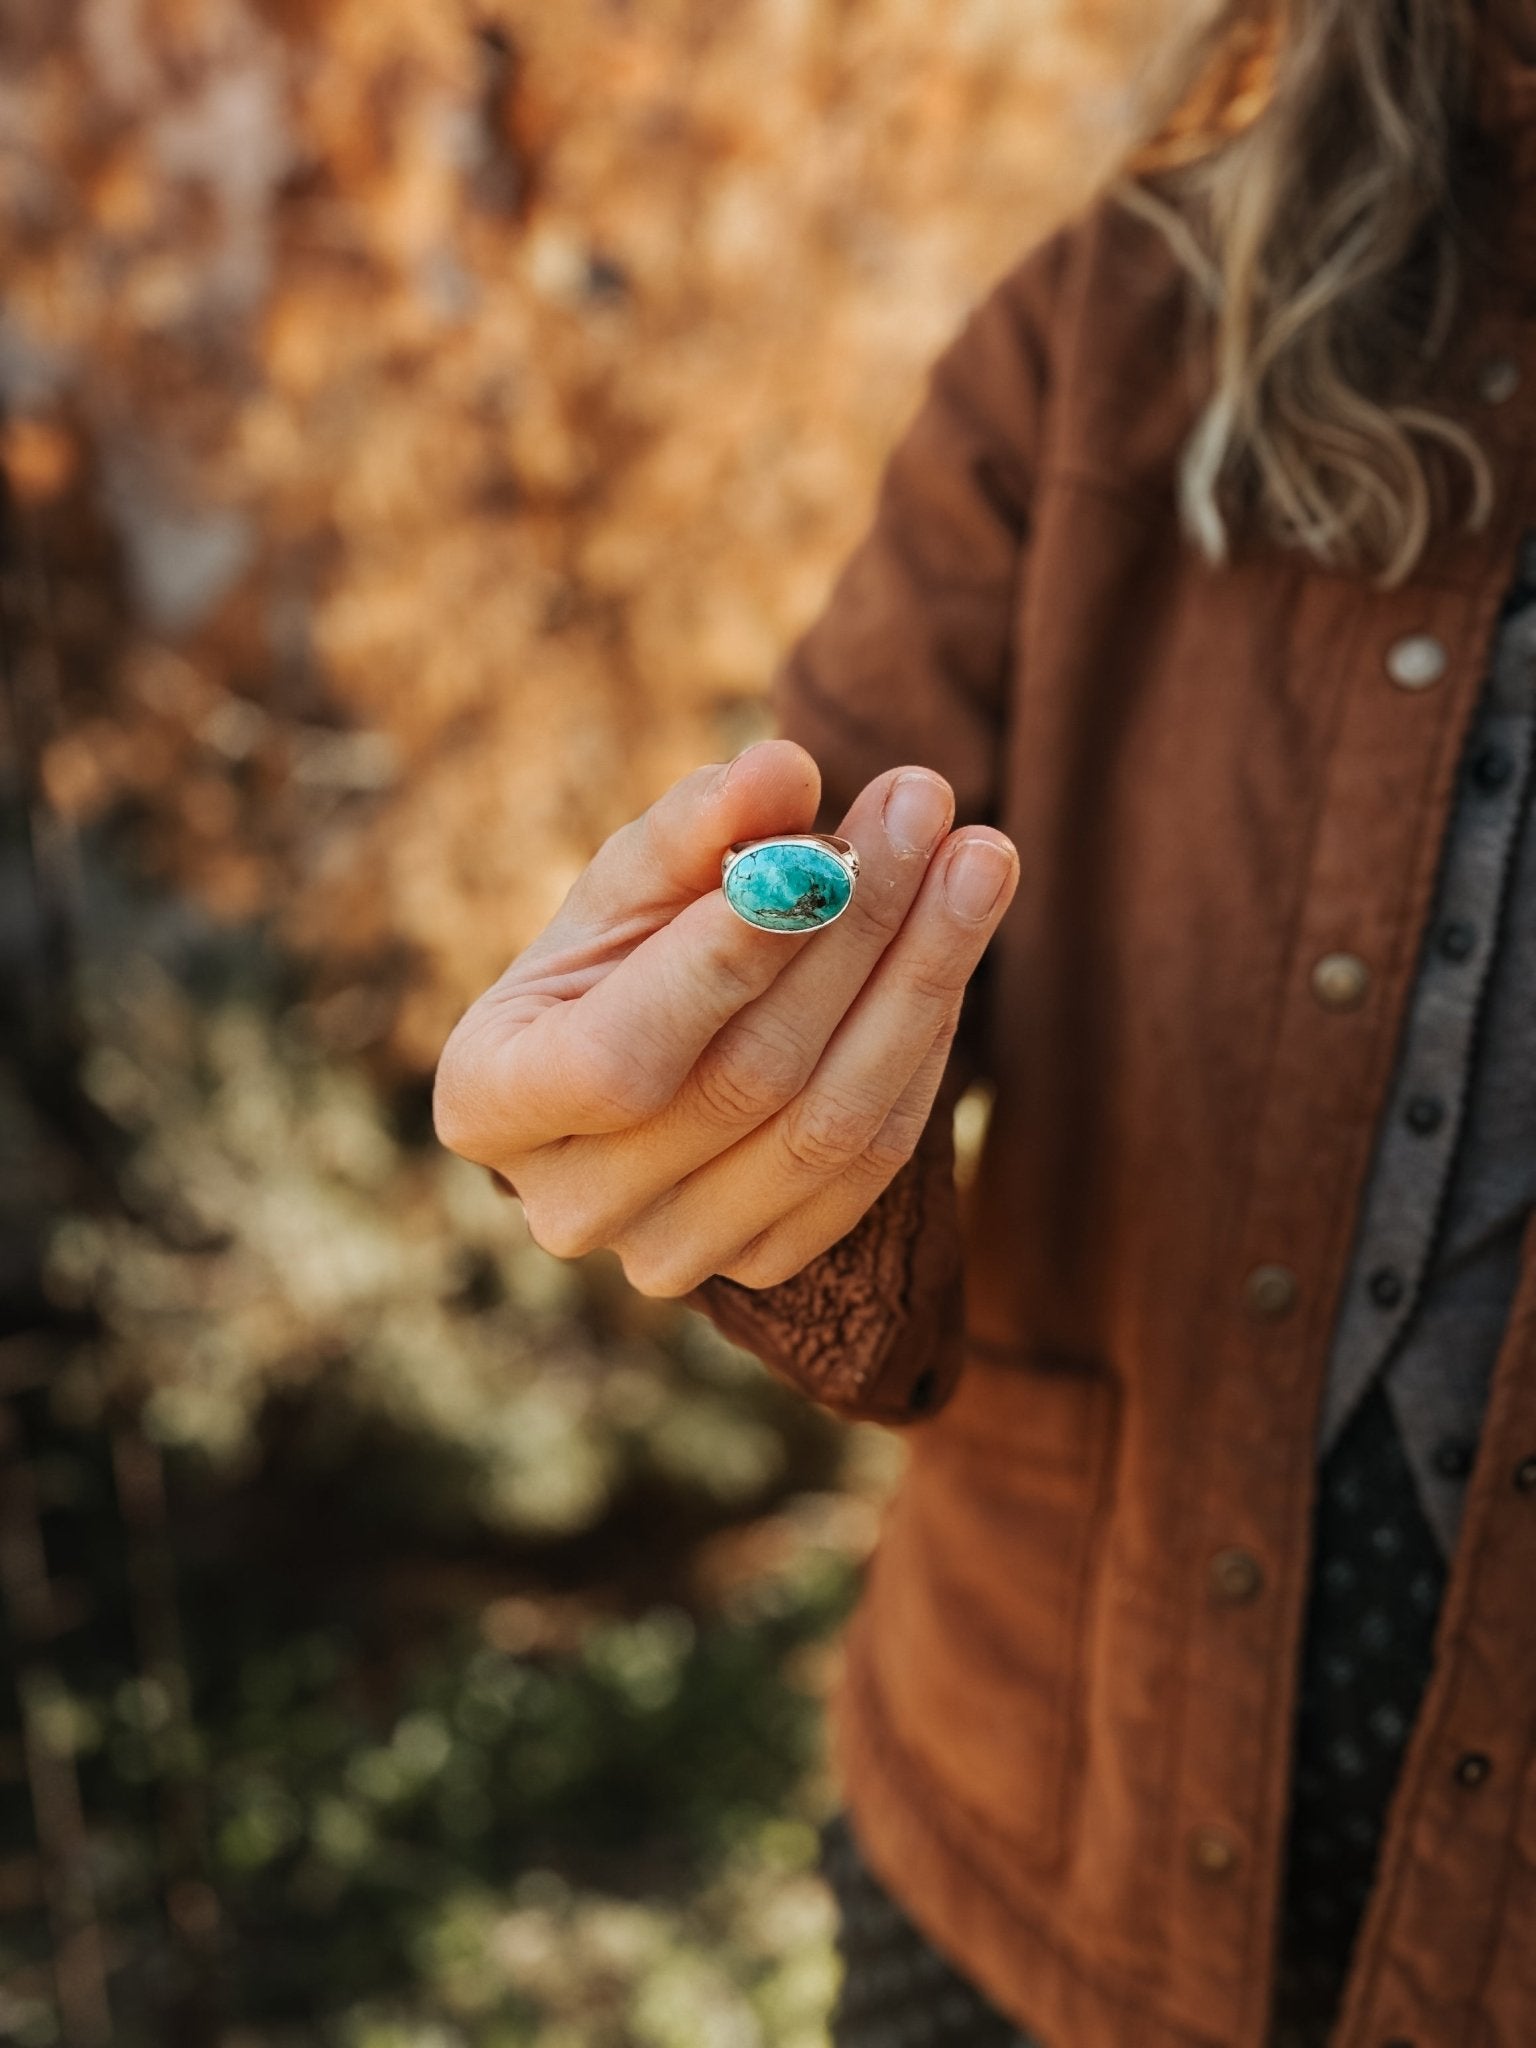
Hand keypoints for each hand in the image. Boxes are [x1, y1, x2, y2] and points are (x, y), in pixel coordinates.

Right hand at [432, 739, 1017, 1295]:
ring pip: (829, 1127)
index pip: (618, 1057)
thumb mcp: (634, 878)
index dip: (725, 959)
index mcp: (488, 1099)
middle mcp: (565, 1204)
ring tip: (978, 855)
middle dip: (854, 931)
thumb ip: (694, 826)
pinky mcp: (760, 1268)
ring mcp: (665, 1253)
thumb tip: (779, 770)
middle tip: (925, 803)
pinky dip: (924, 1047)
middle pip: (747, 1081)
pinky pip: (871, 1164)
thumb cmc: (619, 951)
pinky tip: (954, 943)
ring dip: (921, 979)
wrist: (650, 1049)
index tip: (825, 844)